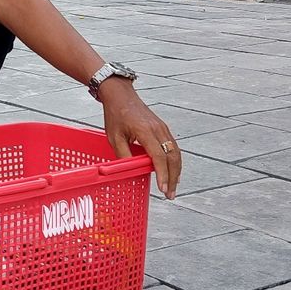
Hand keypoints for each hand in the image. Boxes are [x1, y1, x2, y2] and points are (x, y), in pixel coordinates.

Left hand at [96, 78, 181, 198]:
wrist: (121, 94)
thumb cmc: (115, 114)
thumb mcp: (114, 136)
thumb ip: (123, 155)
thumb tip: (130, 172)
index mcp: (145, 130)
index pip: (158, 156)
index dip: (161, 174)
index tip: (162, 188)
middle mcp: (158, 129)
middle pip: (172, 157)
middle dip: (172, 178)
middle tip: (169, 194)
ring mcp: (162, 127)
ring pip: (176, 153)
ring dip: (176, 171)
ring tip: (172, 187)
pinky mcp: (163, 128)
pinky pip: (173, 147)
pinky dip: (175, 161)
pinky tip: (172, 172)